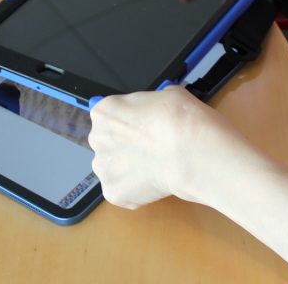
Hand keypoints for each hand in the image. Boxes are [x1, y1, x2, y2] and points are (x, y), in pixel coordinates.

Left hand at [89, 86, 237, 208]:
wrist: (189, 152)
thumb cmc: (180, 120)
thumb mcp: (167, 94)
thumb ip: (152, 105)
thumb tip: (159, 109)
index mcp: (105, 111)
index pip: (110, 116)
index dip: (129, 122)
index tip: (142, 128)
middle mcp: (98, 138)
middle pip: (108, 143)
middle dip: (126, 147)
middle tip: (150, 149)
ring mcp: (104, 168)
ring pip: (113, 169)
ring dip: (129, 169)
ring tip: (156, 167)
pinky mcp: (113, 193)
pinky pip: (123, 191)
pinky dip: (137, 190)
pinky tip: (155, 182)